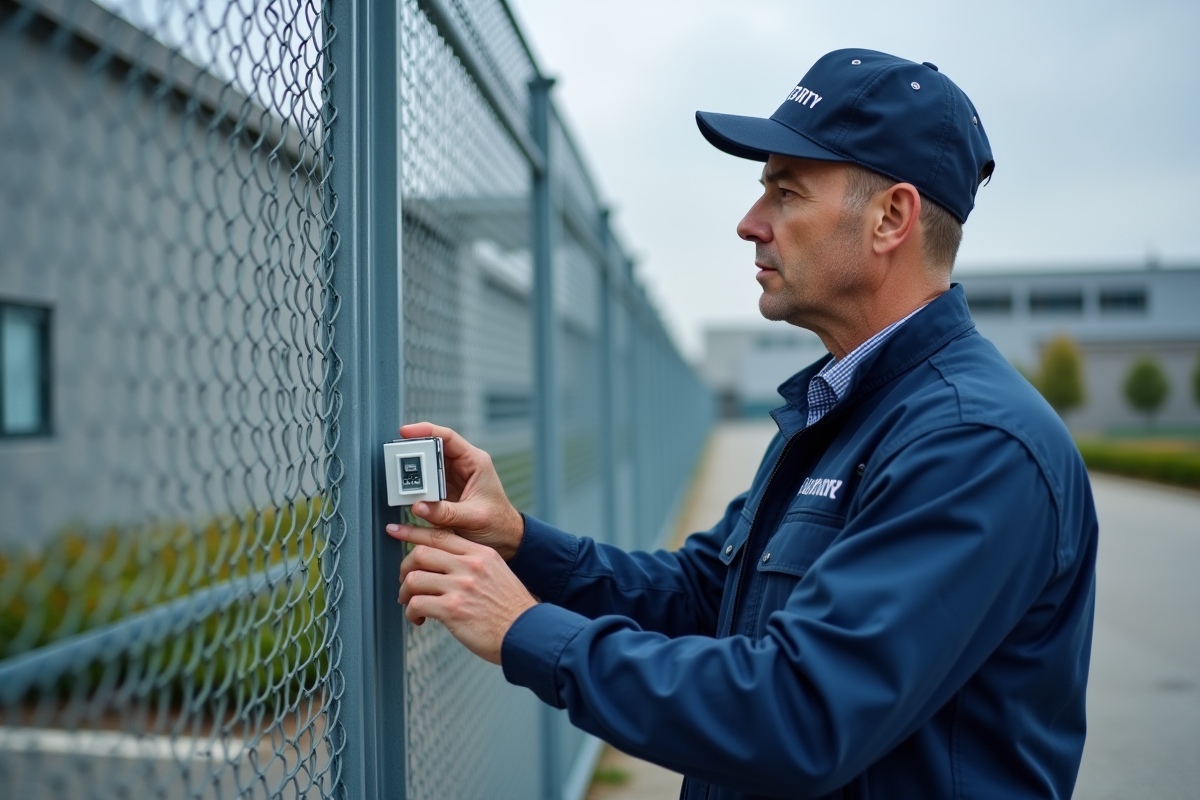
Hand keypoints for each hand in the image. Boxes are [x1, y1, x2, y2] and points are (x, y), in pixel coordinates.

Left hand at [387, 523, 536, 664]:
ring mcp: (461, 587)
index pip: (440, 535)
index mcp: (481, 554)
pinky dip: (411, 613)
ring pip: (414, 578)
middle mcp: (470, 565)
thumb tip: (444, 566)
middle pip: (421, 553)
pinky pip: (417, 604)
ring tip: (412, 604)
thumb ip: (473, 565)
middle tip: (406, 582)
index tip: (397, 531)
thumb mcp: (498, 574)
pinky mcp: (453, 609)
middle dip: (405, 567)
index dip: (413, 532)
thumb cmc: (512, 610)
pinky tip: (419, 619)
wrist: (528, 634)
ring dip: (406, 593)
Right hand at [398, 422, 524, 560]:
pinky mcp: (444, 494)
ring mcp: (451, 480)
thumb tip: (418, 506)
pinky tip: (405, 492)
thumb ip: (446, 512)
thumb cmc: (498, 524)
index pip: (448, 438)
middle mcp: (462, 467)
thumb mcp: (474, 517)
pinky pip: (425, 485)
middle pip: (433, 451)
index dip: (426, 431)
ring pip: (426, 468)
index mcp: (475, 462)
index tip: (406, 432)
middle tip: (397, 459)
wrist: (504, 540)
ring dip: (413, 472)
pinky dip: (414, 488)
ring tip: (399, 478)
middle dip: (414, 453)